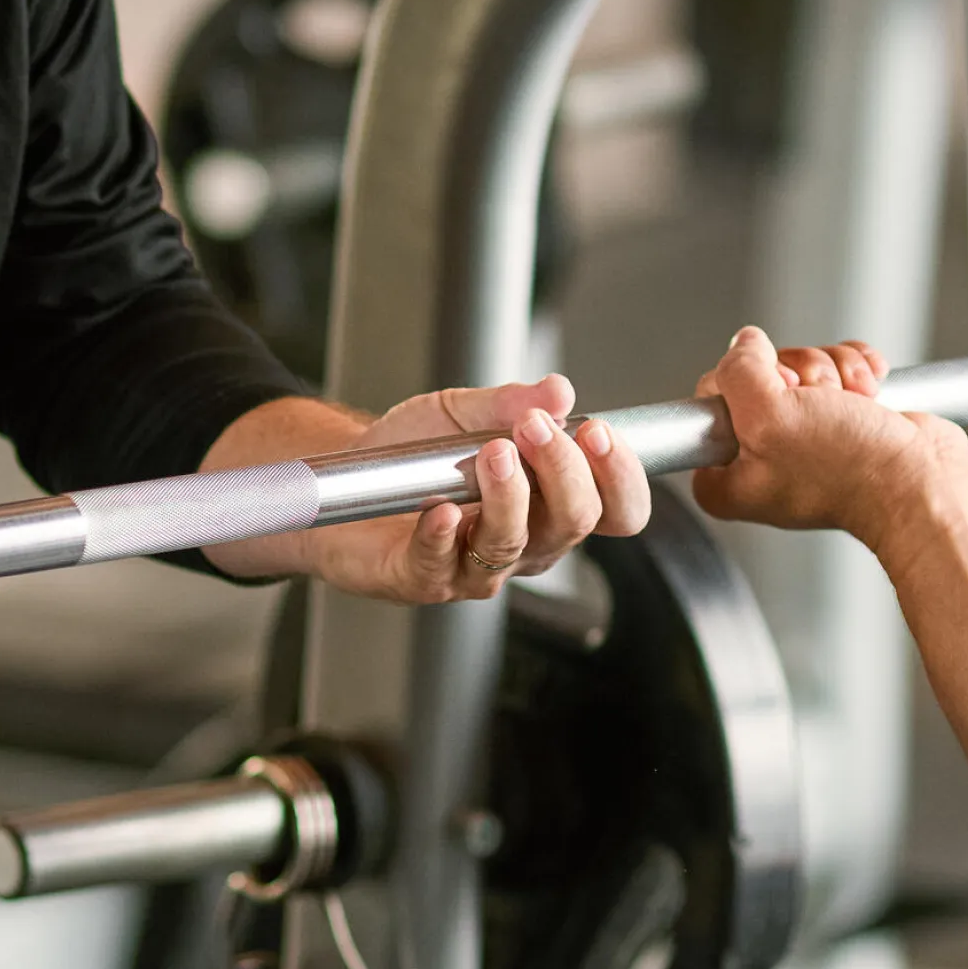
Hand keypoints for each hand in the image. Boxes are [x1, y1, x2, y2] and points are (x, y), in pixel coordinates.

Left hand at [296, 375, 652, 604]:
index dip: (620, 478)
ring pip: (512, 544)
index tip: (598, 432)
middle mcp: (524, 543)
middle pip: (573, 523)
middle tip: (536, 427)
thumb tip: (559, 390)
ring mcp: (475, 567)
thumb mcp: (463, 413)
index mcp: (549, 505)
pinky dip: (442, 535)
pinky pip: (441, 564)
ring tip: (490, 452)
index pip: (615, 509)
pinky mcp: (423, 578)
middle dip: (563, 470)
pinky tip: (442, 508)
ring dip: (508, 495)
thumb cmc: (413, 458)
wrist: (347, 480)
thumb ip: (511, 403)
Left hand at [687, 327, 967, 540]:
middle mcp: (762, 458)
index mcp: (727, 477)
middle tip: (822, 399)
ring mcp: (806, 438)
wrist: (921, 485)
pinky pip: (839, 369)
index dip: (747, 382)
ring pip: (804, 368)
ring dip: (836, 372)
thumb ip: (738, 371)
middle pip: (761, 375)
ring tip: (857, 401)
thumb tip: (744, 343)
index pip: (712, 396)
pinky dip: (858, 370)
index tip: (779, 397)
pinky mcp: (844, 419)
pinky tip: (874, 391)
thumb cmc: (849, 471)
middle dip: (802, 373)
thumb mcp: (768, 416)